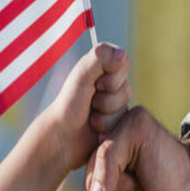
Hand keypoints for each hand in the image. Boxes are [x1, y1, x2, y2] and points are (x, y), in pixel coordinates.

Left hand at [45, 43, 130, 171]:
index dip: (111, 76)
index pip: (123, 63)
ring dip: (106, 116)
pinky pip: (125, 124)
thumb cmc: (69, 104)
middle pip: (126, 87)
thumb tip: (122, 53)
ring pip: (126, 107)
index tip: (94, 83)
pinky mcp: (118, 122)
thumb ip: (99, 59)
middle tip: (91, 102)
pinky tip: (97, 130)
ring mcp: (115, 103)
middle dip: (107, 99)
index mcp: (102, 66)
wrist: (62, 137)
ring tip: (92, 118)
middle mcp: (110, 83)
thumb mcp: (81, 76)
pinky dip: (108, 128)